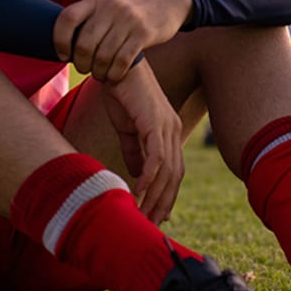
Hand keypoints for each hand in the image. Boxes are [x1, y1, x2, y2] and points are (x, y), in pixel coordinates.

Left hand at [54, 0, 191, 82]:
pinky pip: (122, 61)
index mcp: (94, 0)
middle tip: (85, 69)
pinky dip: (114, 74)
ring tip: (100, 74)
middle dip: (81, 64)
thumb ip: (86, 20)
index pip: (67, 19)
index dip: (60, 40)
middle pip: (84, 44)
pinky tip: (113, 76)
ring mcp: (128, 20)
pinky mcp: (143, 33)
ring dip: (98, 72)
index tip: (64, 54)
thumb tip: (61, 46)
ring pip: (103, 56)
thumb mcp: (105, 7)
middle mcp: (109, 7)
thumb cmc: (126, 14)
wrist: (164, 4)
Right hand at [100, 59, 184, 223]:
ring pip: (166, 171)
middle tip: (149, 225)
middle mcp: (173, 131)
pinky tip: (137, 193)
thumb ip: (134, 151)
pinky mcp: (154, 123)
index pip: (174, 171)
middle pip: (174, 176)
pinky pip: (155, 157)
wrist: (115, 66)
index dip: (167, 195)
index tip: (157, 217)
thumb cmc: (120, 93)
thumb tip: (137, 175)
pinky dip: (148, 178)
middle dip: (162, 203)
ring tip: (142, 215)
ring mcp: (166, 127)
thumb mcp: (127, 128)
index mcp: (168, 132)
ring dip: (154, 196)